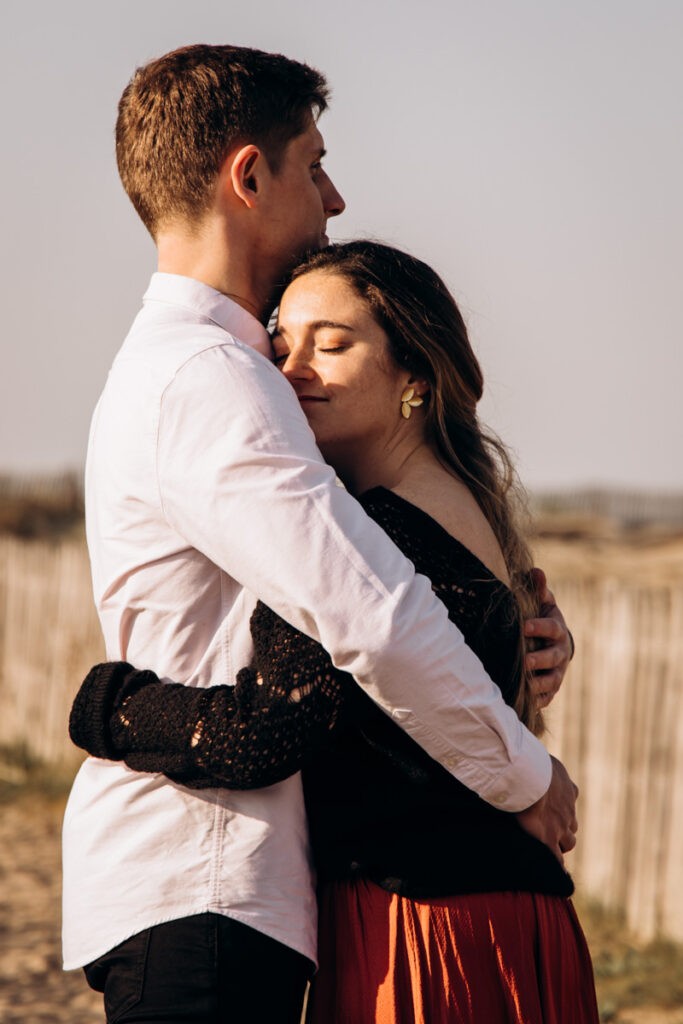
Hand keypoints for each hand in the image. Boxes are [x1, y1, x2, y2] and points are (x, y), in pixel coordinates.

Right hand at [516, 756, 578, 864]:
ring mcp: (560, 827)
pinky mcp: (548, 840)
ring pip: (568, 843)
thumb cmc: (532, 762)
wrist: (531, 776)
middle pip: (571, 826)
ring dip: (560, 845)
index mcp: (568, 790)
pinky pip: (556, 860)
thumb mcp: (543, 759)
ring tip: (548, 849)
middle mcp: (568, 810)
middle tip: (550, 831)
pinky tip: (550, 875)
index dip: (562, 810)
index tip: (553, 811)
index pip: (570, 802)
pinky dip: (554, 867)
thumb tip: (531, 752)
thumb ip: (544, 764)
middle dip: (564, 830)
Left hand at [524, 567, 573, 707]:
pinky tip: (527, 703)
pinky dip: (539, 701)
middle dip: (540, 660)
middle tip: (524, 662)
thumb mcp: (542, 602)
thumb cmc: (541, 617)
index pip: (551, 627)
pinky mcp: (551, 687)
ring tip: (525, 687)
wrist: (552, 642)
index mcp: (557, 629)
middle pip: (553, 657)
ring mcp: (557, 671)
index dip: (539, 627)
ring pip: (552, 680)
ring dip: (539, 684)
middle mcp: (560, 652)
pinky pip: (547, 696)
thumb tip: (536, 571)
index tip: (524, 626)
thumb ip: (538, 589)